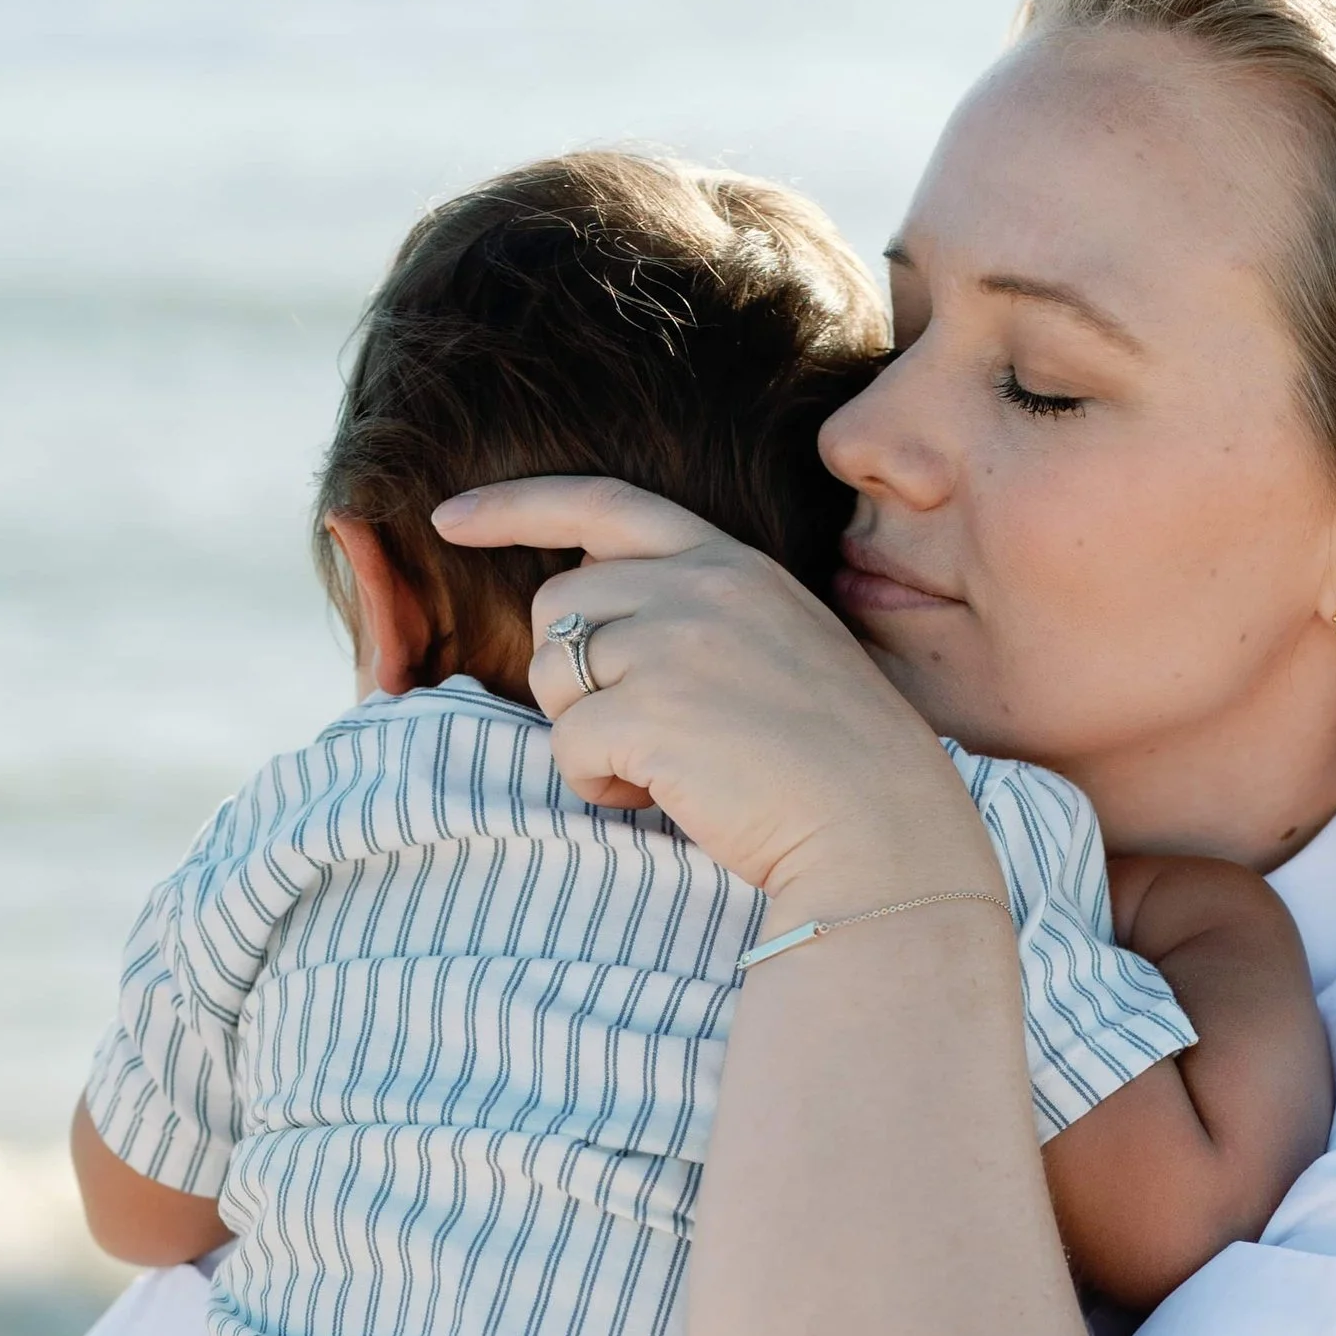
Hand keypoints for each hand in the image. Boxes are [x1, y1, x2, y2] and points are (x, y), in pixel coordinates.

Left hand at [431, 478, 984, 908]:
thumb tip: (590, 614)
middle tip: (636, 733)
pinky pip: (566, 746)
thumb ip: (697, 614)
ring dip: (586, 733)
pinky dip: (595, 784)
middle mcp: (699, 586)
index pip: (602, 504)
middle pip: (558, 606)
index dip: (515, 506)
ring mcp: (672, 645)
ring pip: (552, 676)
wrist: (882, 831)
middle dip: (569, 677)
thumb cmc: (836, 765)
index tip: (453, 516)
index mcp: (731, 563)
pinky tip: (660, 797)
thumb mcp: (779, 647)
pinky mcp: (649, 713)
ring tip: (661, 769)